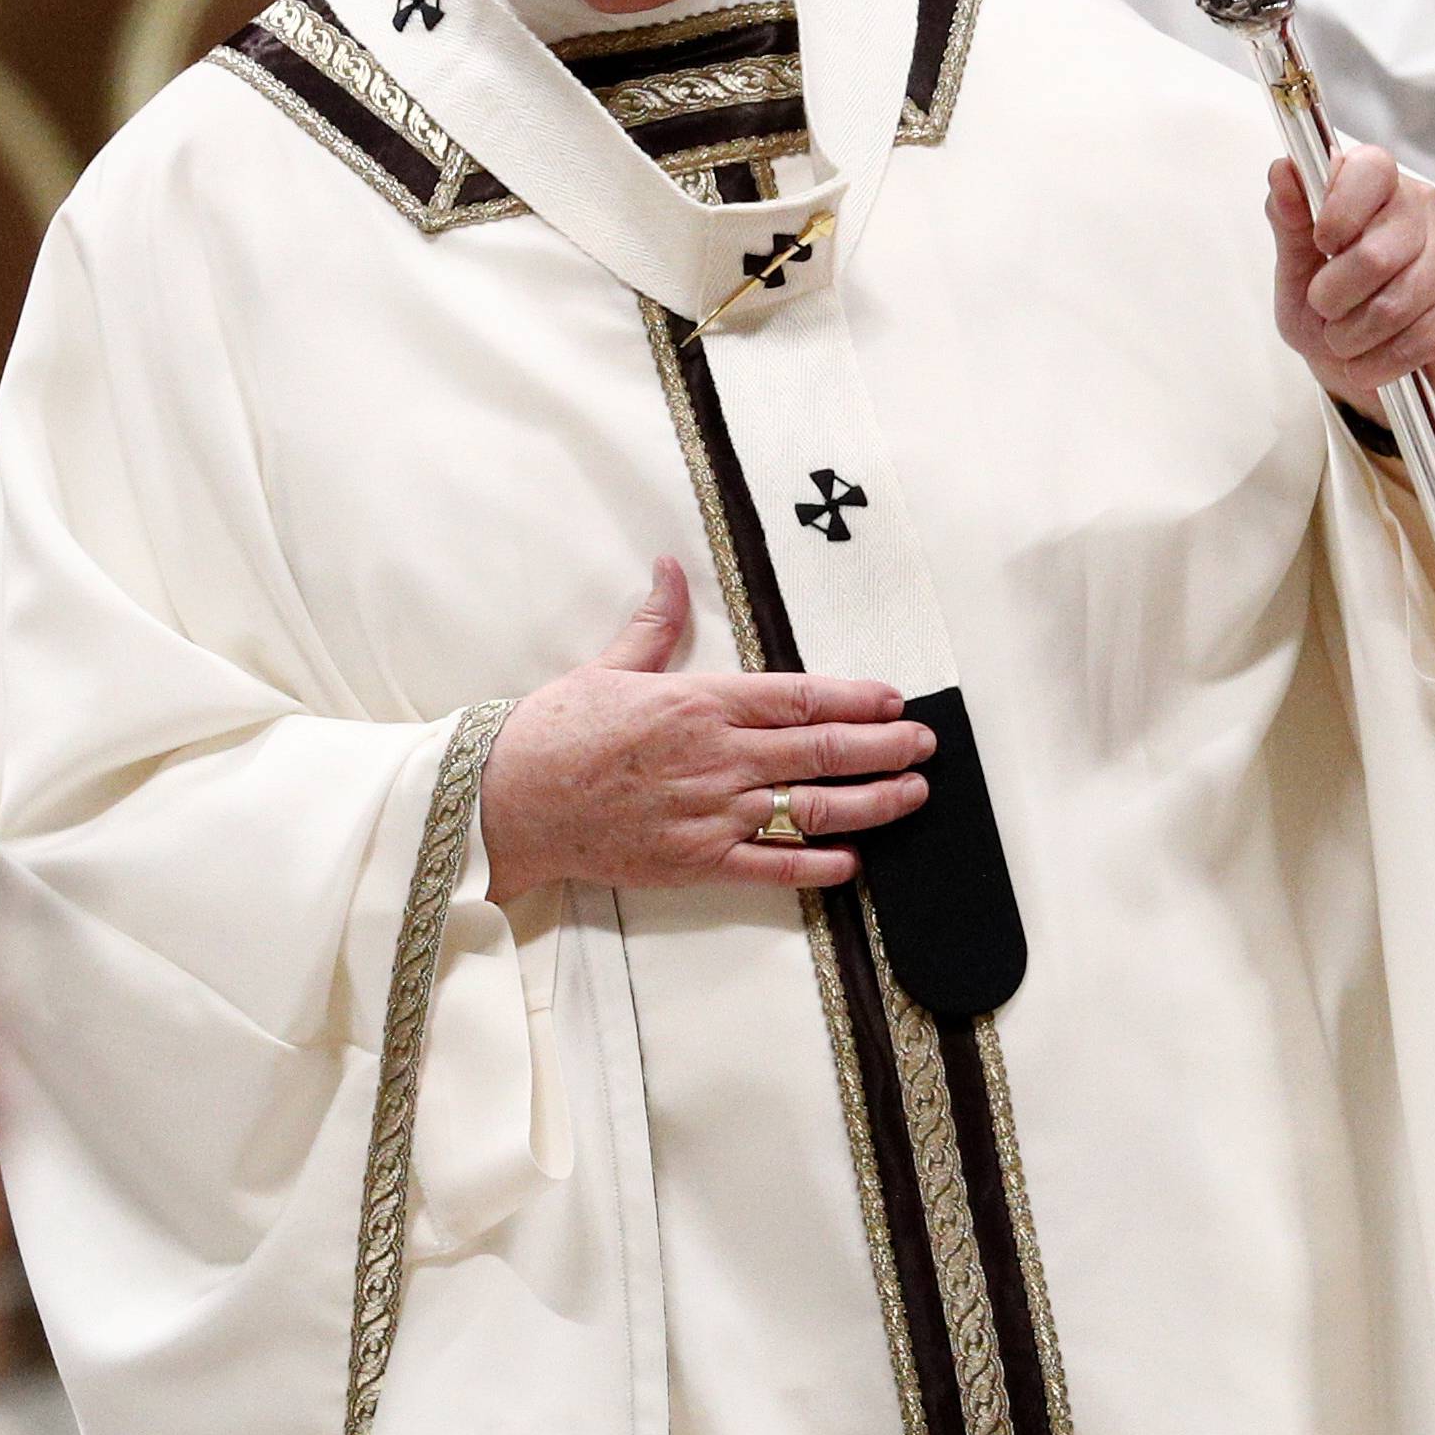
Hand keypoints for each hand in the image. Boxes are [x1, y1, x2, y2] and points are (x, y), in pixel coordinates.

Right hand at [480, 559, 934, 902]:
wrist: (510, 801)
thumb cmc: (556, 731)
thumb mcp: (610, 665)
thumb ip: (654, 623)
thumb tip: (669, 568)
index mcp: (699, 702)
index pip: (799, 697)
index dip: (856, 698)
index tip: (894, 697)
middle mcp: (715, 756)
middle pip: (820, 749)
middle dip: (883, 746)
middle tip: (925, 742)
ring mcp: (709, 813)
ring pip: (809, 806)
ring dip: (870, 802)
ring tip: (912, 794)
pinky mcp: (695, 861)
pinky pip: (771, 866)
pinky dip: (816, 865)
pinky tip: (852, 861)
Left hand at [1268, 146, 1434, 426]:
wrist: (1359, 361)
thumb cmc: (1324, 306)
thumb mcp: (1295, 266)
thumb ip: (1289, 220)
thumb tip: (1281, 170)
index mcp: (1377, 187)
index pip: (1371, 169)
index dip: (1340, 208)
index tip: (1321, 243)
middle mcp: (1423, 212)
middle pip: (1379, 254)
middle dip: (1334, 295)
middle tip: (1322, 308)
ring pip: (1399, 303)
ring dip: (1355, 335)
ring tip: (1340, 339)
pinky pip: (1424, 338)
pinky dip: (1382, 361)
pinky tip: (1366, 362)